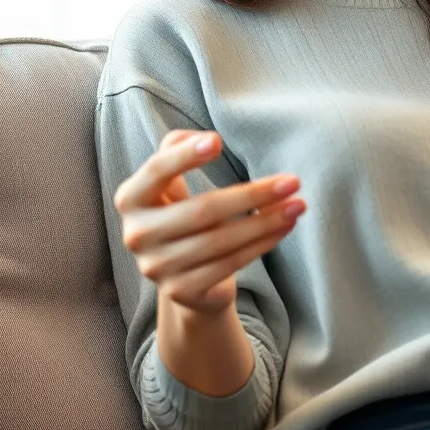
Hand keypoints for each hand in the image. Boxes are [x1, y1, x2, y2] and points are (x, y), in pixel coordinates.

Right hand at [113, 129, 305, 315]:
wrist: (183, 271)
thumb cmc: (184, 210)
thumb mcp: (173, 177)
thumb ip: (179, 146)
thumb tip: (207, 138)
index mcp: (131, 199)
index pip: (156, 171)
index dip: (184, 156)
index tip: (218, 141)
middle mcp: (137, 235)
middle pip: (202, 210)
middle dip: (253, 195)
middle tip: (293, 182)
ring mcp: (157, 268)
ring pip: (221, 241)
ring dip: (266, 222)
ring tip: (297, 205)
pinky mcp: (181, 291)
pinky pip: (229, 264)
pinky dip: (261, 244)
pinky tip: (284, 228)